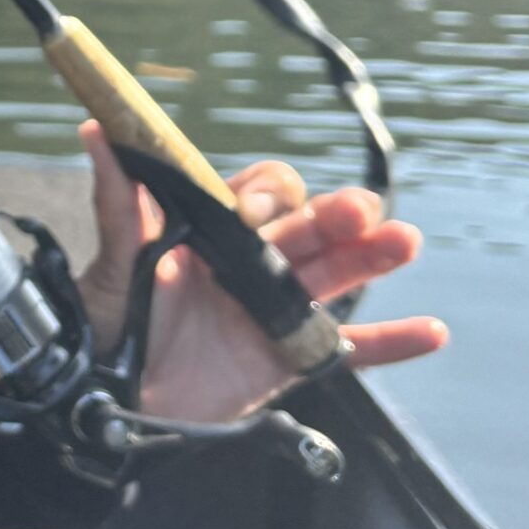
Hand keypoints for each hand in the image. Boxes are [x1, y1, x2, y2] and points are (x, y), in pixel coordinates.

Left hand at [72, 120, 445, 424]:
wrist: (108, 398)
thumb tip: (96, 130)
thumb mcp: (111, 264)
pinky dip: (390, 343)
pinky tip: (432, 332)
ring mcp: (273, 309)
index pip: (257, 196)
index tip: (256, 210)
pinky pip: (347, 350)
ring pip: (334, 276)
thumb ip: (117, 204)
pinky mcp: (287, 359)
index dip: (266, 196)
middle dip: (336, 216)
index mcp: (212, 230)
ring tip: (405, 241)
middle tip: (359, 211)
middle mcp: (250, 262)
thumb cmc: (107, 324)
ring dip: (372, 258)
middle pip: (309, 229)